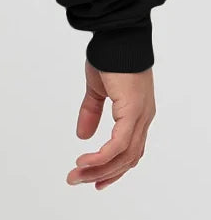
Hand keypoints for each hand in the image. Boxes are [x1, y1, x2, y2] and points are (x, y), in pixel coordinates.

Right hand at [66, 61, 155, 189]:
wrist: (117, 38)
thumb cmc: (110, 57)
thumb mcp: (97, 90)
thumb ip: (91, 112)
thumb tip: (82, 135)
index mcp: (137, 113)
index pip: (130, 150)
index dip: (113, 168)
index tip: (96, 181)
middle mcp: (143, 118)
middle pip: (127, 158)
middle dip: (102, 174)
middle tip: (79, 181)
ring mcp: (140, 116)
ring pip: (123, 156)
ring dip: (98, 169)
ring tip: (76, 174)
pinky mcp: (132, 112)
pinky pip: (118, 144)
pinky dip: (102, 156)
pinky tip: (84, 161)